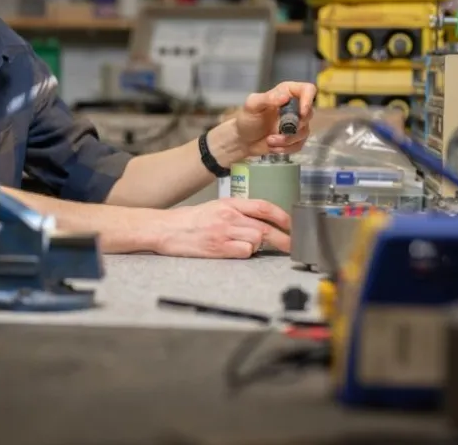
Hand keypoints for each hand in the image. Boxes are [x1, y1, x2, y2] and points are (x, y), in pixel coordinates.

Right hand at [152, 198, 290, 258]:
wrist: (165, 229)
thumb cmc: (189, 220)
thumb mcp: (215, 207)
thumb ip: (237, 212)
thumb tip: (260, 222)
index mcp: (229, 203)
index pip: (263, 207)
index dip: (283, 216)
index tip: (293, 225)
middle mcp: (229, 216)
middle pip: (266, 228)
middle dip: (283, 239)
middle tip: (292, 246)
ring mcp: (224, 232)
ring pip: (257, 240)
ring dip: (258, 246)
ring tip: (247, 246)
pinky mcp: (218, 248)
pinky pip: (244, 252)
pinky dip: (246, 254)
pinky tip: (236, 251)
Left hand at [235, 81, 316, 156]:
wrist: (243, 140)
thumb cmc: (247, 119)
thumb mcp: (252, 106)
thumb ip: (267, 99)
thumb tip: (285, 96)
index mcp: (287, 92)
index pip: (308, 90)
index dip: (308, 100)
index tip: (301, 113)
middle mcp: (295, 107)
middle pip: (309, 114)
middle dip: (293, 126)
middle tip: (278, 131)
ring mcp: (296, 124)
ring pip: (304, 132)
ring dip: (286, 140)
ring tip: (269, 141)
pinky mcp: (295, 139)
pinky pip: (299, 145)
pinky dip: (286, 148)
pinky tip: (273, 147)